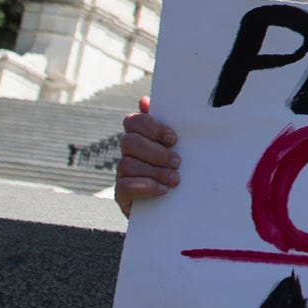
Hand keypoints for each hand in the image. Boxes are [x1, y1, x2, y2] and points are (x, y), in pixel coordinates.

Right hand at [114, 96, 180, 218]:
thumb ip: (171, 125)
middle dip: (155, 151)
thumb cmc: (184, 170)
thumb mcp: (184, 147)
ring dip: (154, 171)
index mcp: (142, 137)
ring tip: (176, 179)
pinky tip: (163, 190)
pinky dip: (146, 186)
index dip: (151, 127)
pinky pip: (125, 186)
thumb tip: (145, 100)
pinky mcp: (122, 195)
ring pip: (127, 164)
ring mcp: (123, 174)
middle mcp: (129, 153)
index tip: (174, 138)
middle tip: (178, 161)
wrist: (181, 207)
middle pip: (129, 141)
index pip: (134, 121)